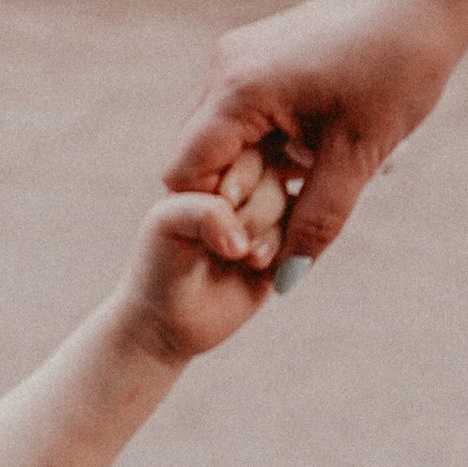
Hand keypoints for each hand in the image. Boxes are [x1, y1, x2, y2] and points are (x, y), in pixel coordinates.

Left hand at [117, 145, 293, 363]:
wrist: (172, 318)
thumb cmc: (160, 263)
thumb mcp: (166, 225)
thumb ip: (203, 212)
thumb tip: (245, 236)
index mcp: (211, 164)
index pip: (246, 148)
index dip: (239, 183)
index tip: (219, 206)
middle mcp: (241, 181)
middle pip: (277, 172)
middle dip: (256, 211)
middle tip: (231, 243)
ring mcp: (265, 210)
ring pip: (295, 202)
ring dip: (270, 233)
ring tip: (243, 257)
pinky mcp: (283, 242)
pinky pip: (307, 234)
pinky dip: (287, 250)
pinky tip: (260, 268)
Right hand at [163, 0, 467, 263]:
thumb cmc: (396, 70)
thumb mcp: (357, 157)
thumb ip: (316, 222)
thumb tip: (286, 279)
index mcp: (237, 90)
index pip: (185, 175)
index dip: (214, 217)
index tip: (256, 240)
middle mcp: (224, 69)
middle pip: (199, 158)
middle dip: (235, 197)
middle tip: (287, 218)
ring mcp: (238, 56)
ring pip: (223, 138)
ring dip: (254, 171)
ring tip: (309, 180)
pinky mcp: (259, 53)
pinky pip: (243, 115)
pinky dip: (266, 144)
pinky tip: (313, 150)